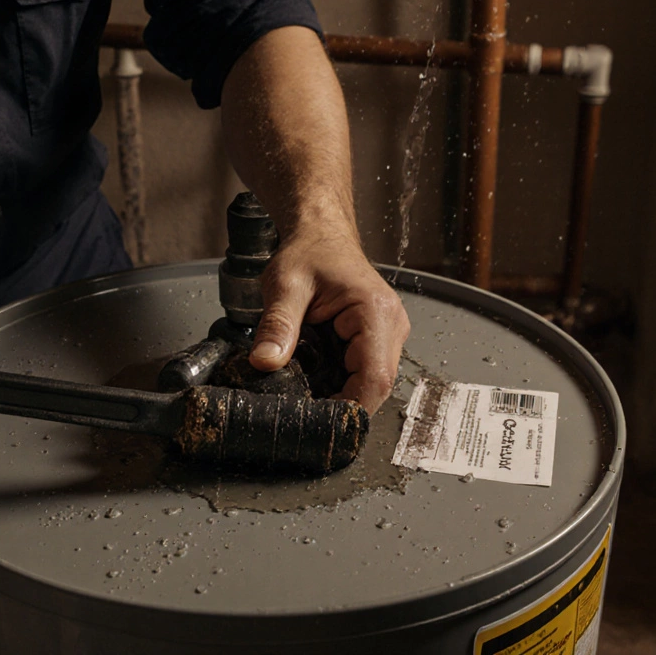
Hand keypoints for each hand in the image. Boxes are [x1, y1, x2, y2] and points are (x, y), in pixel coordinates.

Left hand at [248, 231, 410, 412]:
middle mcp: (391, 326)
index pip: (375, 377)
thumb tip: (265, 362)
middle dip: (342, 406)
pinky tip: (313, 386)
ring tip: (305, 401)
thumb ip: (277, 324)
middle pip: (376, 386)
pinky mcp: (374, 341)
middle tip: (303, 415)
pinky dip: (338, 385)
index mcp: (376, 312)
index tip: (318, 421)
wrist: (321, 234)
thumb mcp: (285, 284)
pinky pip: (361, 374)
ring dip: (339, 396)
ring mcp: (386, 335)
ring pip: (370, 384)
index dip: (350, 407)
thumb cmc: (310, 251)